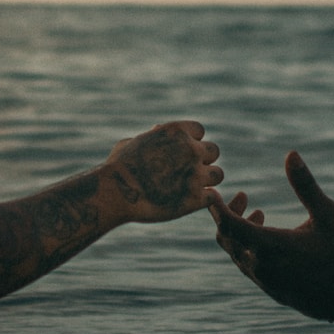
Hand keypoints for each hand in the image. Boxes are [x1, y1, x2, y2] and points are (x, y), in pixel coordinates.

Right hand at [103, 121, 222, 221]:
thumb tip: (155, 132)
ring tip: (191, 188)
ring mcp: (195, 174)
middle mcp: (190, 150)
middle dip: (202, 160)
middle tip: (187, 172)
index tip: (180, 153)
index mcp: (176, 132)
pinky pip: (212, 196)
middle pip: (213, 151)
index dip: (191, 141)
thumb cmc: (117, 168)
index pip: (199, 130)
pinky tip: (189, 202)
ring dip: (207, 180)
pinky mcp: (195, 198)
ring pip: (218, 174)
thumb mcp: (132, 143)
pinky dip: (203, 200)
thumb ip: (150, 138)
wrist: (116, 193)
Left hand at [209, 151, 333, 320]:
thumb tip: (291, 154)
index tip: (212, 191)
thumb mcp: (327, 214)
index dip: (216, 206)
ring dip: (240, 232)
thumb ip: (305, 185)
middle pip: (226, 239)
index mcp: (271, 246)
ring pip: (237, 254)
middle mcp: (262, 267)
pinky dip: (248, 248)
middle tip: (243, 196)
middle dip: (228, 214)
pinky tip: (267, 237)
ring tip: (259, 213)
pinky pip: (248, 267)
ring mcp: (266, 282)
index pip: (228, 225)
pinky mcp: (272, 291)